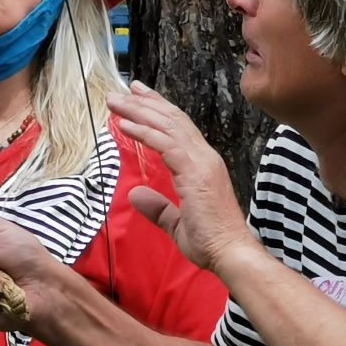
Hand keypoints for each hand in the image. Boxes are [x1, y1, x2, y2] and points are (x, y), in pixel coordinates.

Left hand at [108, 81, 259, 274]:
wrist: (230, 253)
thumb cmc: (210, 242)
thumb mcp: (176, 224)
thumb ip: (158, 208)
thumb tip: (134, 195)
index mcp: (202, 165)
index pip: (178, 129)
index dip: (158, 110)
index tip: (139, 97)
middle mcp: (204, 157)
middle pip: (172, 120)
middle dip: (146, 103)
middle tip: (122, 91)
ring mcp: (201, 162)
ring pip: (167, 126)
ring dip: (139, 111)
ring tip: (115, 101)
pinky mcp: (195, 172)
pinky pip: (166, 144)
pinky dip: (144, 132)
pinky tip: (124, 125)